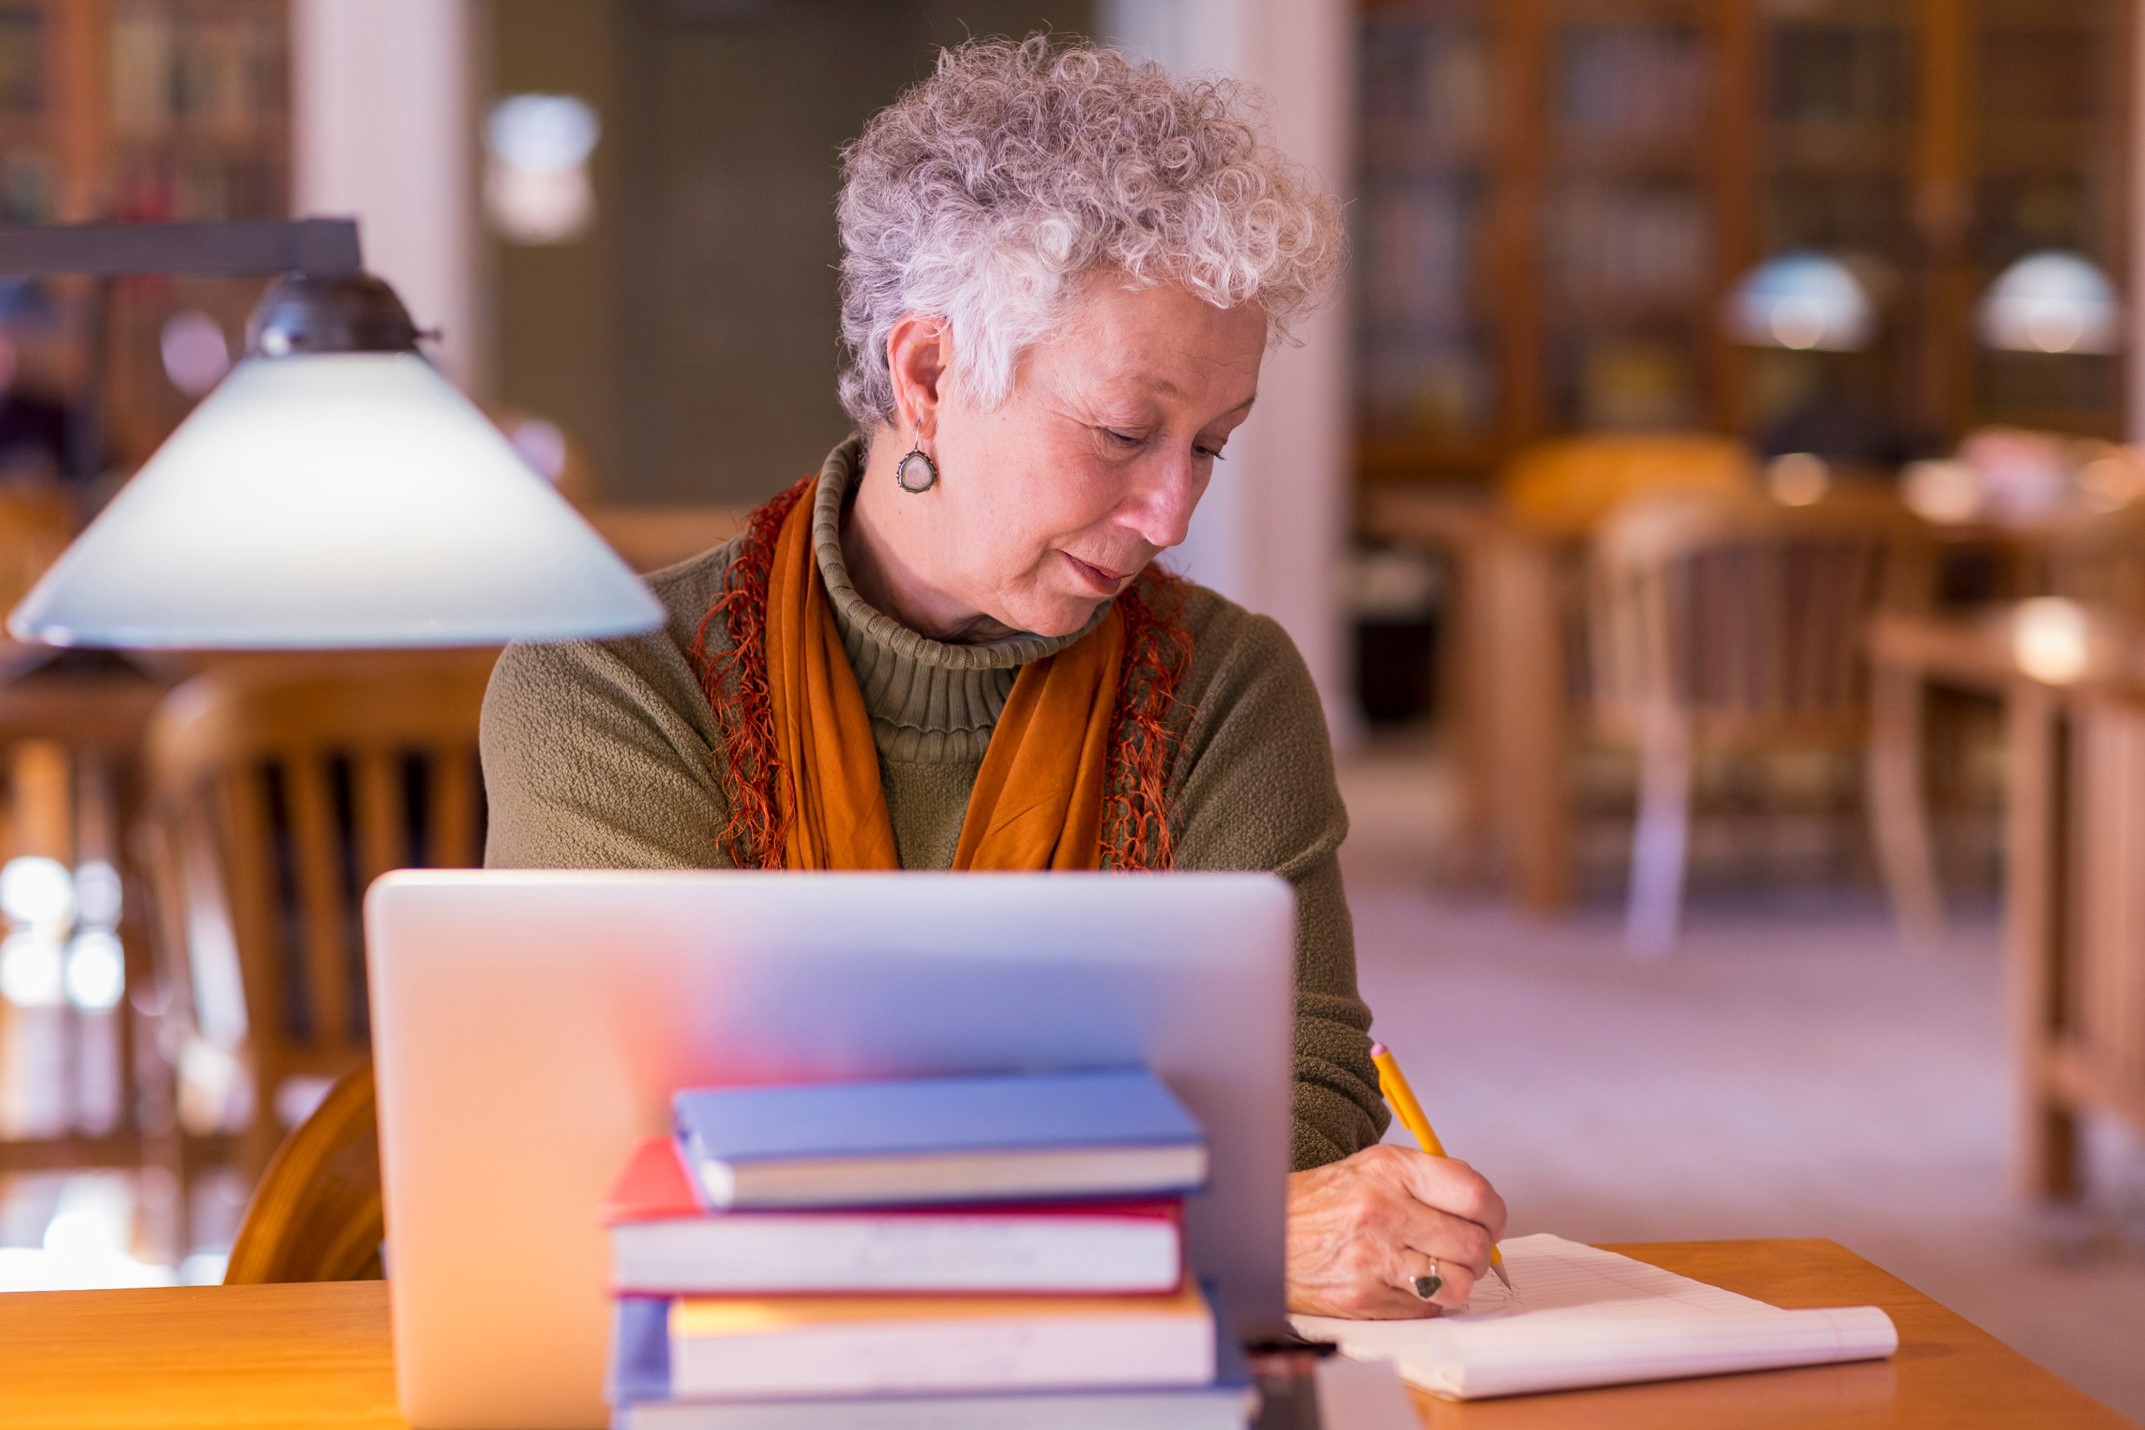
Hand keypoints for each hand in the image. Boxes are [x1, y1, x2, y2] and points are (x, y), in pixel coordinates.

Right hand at [1285, 1143, 1507, 1318]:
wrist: (1268, 1232)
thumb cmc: (1322, 1202)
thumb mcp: (1372, 1167)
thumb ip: (1428, 1180)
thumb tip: (1482, 1209)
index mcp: (1389, 1171)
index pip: (1474, 1194)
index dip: (1493, 1213)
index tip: (1489, 1219)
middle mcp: (1382, 1212)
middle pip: (1473, 1243)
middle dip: (1479, 1250)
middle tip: (1465, 1247)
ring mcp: (1374, 1259)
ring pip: (1459, 1283)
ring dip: (1457, 1279)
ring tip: (1439, 1268)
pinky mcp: (1366, 1298)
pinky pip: (1428, 1309)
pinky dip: (1426, 1300)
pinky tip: (1405, 1282)